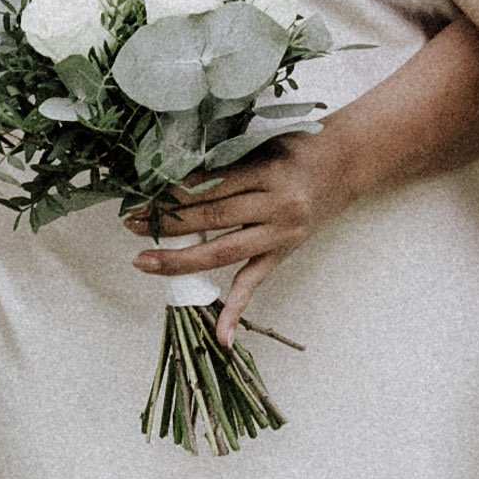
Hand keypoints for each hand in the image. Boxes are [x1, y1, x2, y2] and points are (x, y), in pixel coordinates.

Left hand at [129, 121, 354, 337]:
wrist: (346, 163)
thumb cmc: (299, 146)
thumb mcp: (263, 141)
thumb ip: (226, 158)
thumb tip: (173, 173)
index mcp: (268, 171)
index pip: (210, 184)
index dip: (173, 191)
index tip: (143, 194)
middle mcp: (276, 205)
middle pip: (212, 217)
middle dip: (167, 221)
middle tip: (131, 222)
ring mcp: (280, 233)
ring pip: (223, 251)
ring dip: (180, 259)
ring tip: (144, 260)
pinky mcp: (283, 253)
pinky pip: (255, 283)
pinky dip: (235, 310)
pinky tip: (219, 336)